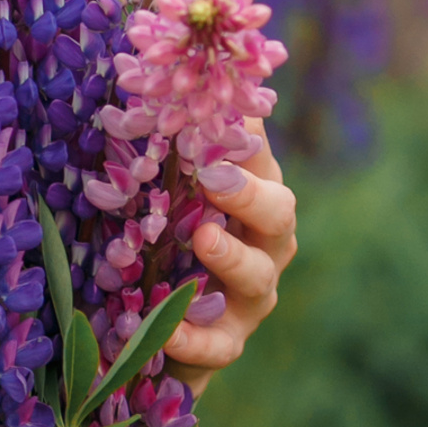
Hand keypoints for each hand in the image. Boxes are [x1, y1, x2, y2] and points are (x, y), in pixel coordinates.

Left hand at [165, 124, 296, 396]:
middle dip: (250, 195)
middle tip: (214, 179)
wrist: (161, 328)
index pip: (260, 160)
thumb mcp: (163, 194)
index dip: (246, 138)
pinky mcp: (228, 342)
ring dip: (232, 257)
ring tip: (204, 240)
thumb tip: (148, 82)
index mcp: (251, 198)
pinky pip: (220, 344)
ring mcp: (251, 296)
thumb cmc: (166, 241)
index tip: (217, 114)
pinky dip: (194, 338)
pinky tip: (168, 331)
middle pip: (279, 213)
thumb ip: (168, 149)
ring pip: (258, 276)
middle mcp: (264, 244)